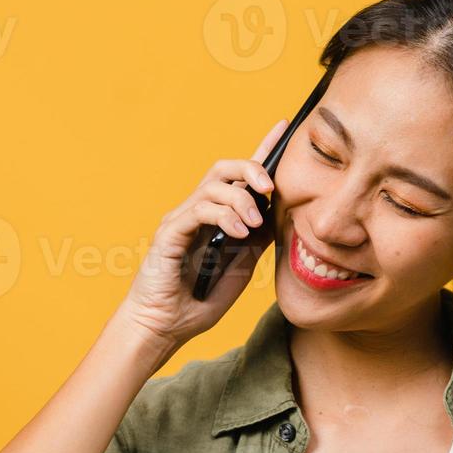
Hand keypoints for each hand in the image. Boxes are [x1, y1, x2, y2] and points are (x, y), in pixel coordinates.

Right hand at [114, 118, 289, 351]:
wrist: (166, 326)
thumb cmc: (200, 298)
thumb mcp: (242, 264)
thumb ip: (258, 237)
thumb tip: (280, 214)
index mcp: (217, 217)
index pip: (240, 175)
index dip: (262, 149)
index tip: (285, 126)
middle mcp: (198, 211)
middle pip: (224, 169)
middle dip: (251, 168)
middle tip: (269, 187)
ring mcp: (182, 220)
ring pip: (214, 186)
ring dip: (240, 200)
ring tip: (251, 224)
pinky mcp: (170, 233)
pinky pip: (199, 210)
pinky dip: (223, 216)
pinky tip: (237, 233)